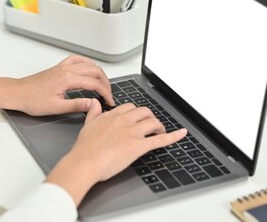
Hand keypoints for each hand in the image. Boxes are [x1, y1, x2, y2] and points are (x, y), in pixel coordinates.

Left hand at [0, 55, 113, 114]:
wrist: (18, 93)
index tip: (109, 101)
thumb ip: (77, 105)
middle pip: (95, 71)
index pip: (95, 83)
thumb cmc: (32, 100)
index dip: (106, 93)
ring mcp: (63, 67)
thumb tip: (93, 104)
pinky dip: (87, 64)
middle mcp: (67, 69)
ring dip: (99, 73)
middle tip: (109, 94)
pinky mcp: (59, 67)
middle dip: (106, 83)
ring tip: (103, 84)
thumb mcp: (56, 107)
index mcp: (68, 79)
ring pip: (88, 64)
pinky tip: (90, 70)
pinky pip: (77, 60)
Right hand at [45, 100, 187, 205]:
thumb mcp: (87, 125)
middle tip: (150, 126)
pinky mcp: (139, 146)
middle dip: (149, 117)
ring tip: (159, 132)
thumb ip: (93, 112)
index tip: (137, 119)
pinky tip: (181, 134)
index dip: (136, 113)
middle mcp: (124, 121)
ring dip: (159, 126)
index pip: (130, 107)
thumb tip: (95, 103)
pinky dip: (174, 136)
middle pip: (144, 111)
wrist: (85, 162)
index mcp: (113, 115)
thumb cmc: (84, 148)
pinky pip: (160, 139)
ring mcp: (133, 133)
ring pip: (153, 121)